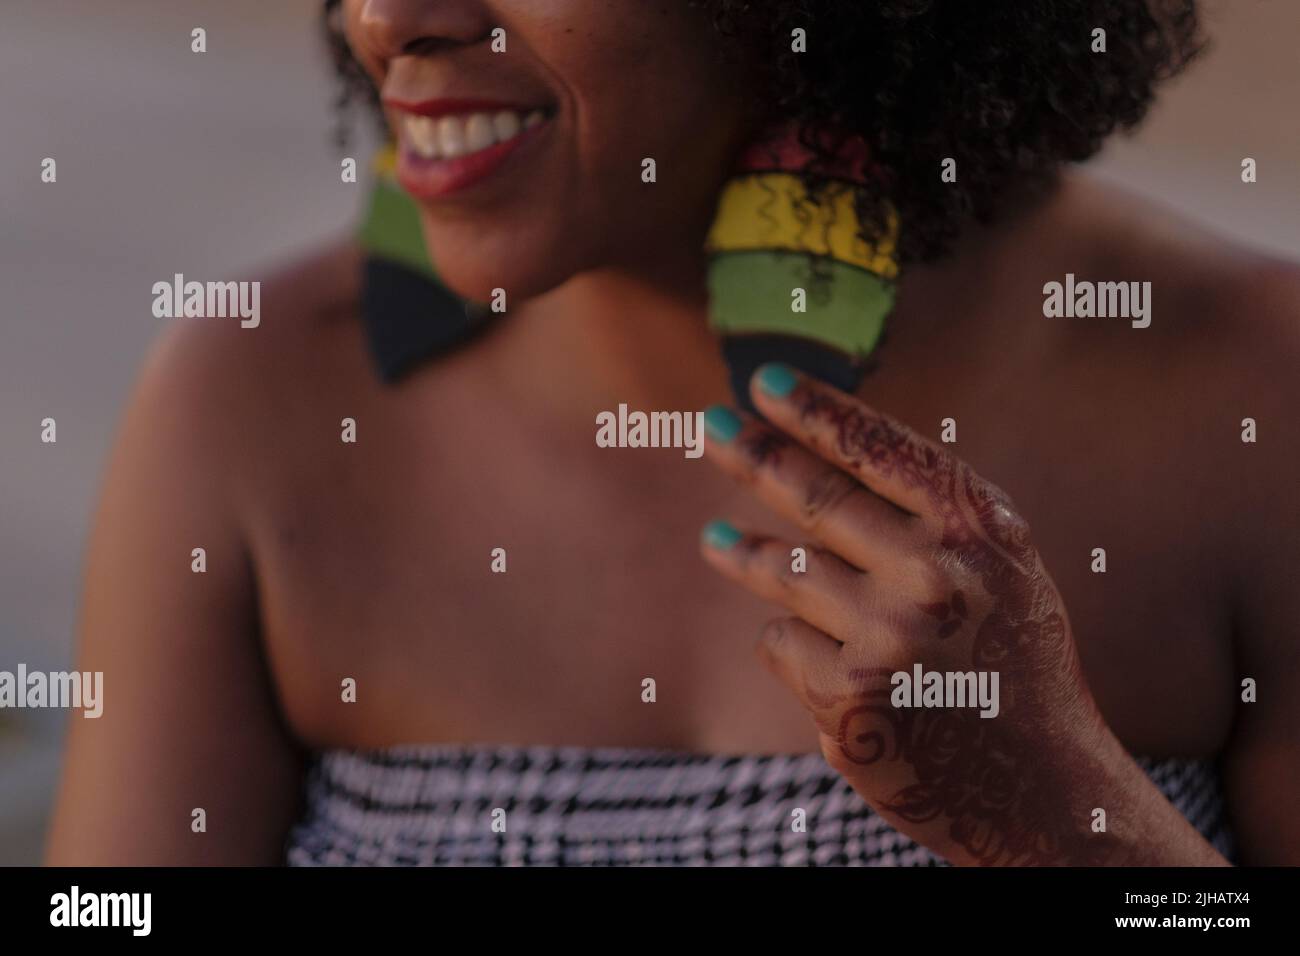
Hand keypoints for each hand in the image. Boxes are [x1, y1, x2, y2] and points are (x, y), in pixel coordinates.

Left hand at [700, 363, 1163, 865]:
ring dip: (742, 554)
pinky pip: (783, 643)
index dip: (816, 411)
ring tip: (714, 541)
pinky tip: (826, 661)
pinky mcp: (849, 700)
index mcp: (980, 529)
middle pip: (816, 496)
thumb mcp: (998, 567)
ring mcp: (888, 638)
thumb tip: (814, 448)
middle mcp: (935, 574)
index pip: (879, 448)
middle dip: (753, 453)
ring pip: (784, 571)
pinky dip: (793, 645)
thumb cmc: (1007, 657)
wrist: (1037, 782)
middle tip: (710, 426)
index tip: (763, 383)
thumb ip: (927, 513)